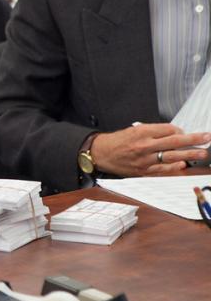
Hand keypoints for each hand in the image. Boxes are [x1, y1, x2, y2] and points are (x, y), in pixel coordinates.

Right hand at [90, 123, 210, 176]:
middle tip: (206, 137)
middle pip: (174, 141)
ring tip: (202, 153)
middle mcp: (144, 145)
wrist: (101, 153)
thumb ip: (152, 132)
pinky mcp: (144, 170)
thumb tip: (172, 134)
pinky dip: (174, 166)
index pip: (168, 129)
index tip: (184, 131)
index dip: (179, 130)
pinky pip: (163, 169)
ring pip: (172, 156)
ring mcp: (145, 159)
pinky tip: (183, 164)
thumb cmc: (117, 141)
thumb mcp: (133, 130)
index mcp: (142, 132)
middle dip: (193, 139)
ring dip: (190, 155)